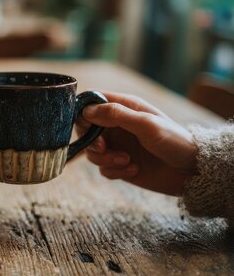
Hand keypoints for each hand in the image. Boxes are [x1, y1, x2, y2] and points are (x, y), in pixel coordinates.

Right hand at [76, 92, 197, 195]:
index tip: (87, 126)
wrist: (192, 171)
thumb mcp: (146, 124)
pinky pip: (103, 168)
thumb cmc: (174, 141)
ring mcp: (117, 145)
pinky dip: (115, 170)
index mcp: (124, 107)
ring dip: (106, 159)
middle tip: (104, 148)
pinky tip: (134, 169)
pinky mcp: (119, 164)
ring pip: (92, 152)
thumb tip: (87, 111)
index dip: (84, 113)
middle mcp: (117, 125)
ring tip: (127, 161)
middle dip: (92, 141)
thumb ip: (116, 115)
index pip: (92, 103)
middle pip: (85, 130)